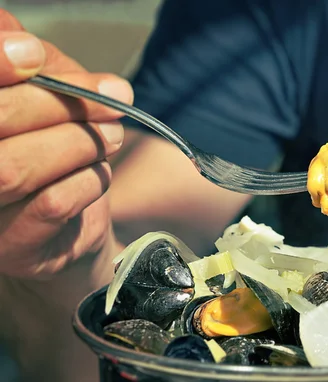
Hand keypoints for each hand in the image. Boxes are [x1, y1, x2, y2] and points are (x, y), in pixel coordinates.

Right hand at [0, 10, 133, 278]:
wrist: (70, 226)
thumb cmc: (56, 151)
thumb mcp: (49, 99)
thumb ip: (39, 68)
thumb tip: (23, 38)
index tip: (32, 53)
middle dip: (61, 104)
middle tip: (114, 99)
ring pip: (17, 167)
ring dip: (80, 143)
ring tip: (112, 134)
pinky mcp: (9, 247)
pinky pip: (52, 204)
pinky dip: (89, 181)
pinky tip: (101, 173)